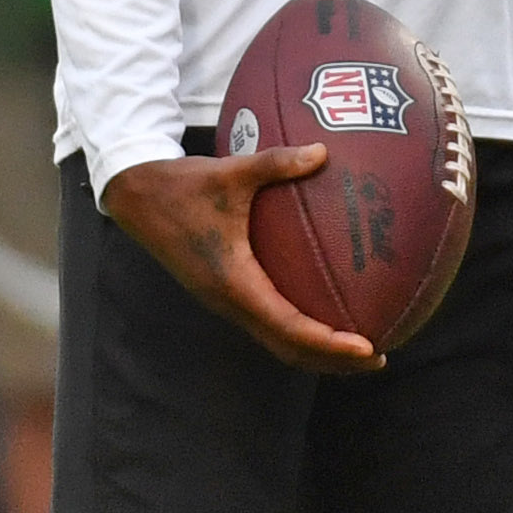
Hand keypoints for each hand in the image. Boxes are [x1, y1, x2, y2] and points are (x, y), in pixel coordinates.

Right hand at [102, 150, 382, 373]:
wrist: (133, 197)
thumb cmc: (181, 184)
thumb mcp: (230, 171)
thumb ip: (276, 162)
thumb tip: (323, 152)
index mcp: (234, 282)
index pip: (290, 326)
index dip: (330, 342)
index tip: (366, 346)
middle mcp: (229, 302)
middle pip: (289, 349)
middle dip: (333, 360)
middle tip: (378, 357)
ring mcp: (225, 302)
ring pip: (277, 343)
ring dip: (317, 353)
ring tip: (359, 350)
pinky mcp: (223, 294)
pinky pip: (267, 325)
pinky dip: (299, 333)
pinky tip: (325, 316)